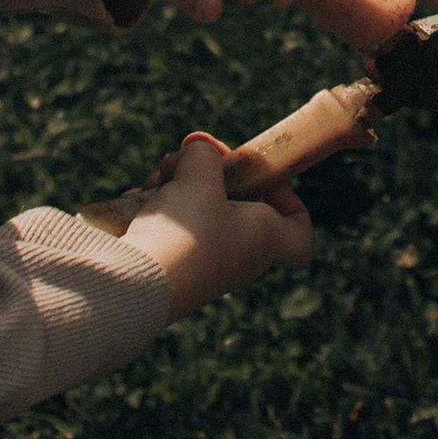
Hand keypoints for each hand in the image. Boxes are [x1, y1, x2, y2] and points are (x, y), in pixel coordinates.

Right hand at [106, 132, 313, 320]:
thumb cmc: (185, 232)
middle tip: (191, 156)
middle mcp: (238, 255)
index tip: (265, 178)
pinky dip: (156, 207)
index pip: (300, 234)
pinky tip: (140, 197)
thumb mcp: (199, 174)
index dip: (291, 201)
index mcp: (263, 238)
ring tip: (160, 177)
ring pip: (196, 210)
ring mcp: (202, 263)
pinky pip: (169, 226)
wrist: (137, 283)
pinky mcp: (169, 265)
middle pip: (236, 205)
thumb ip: (204, 155)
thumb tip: (193, 155)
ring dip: (176, 184)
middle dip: (210, 174)